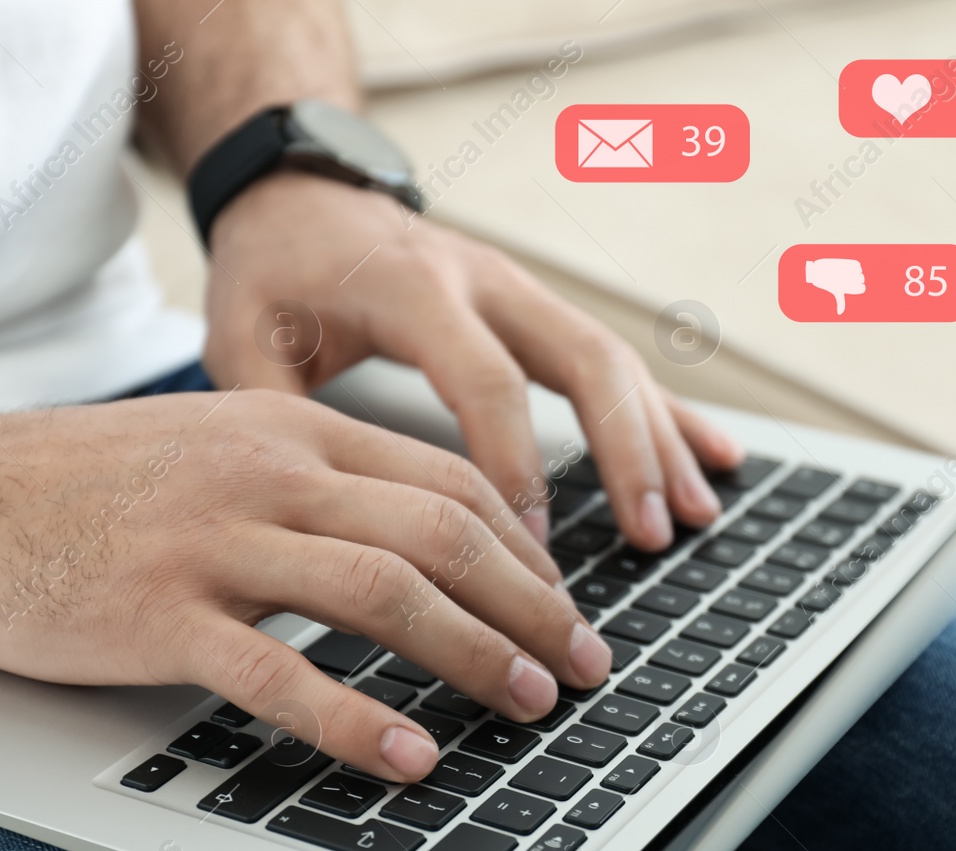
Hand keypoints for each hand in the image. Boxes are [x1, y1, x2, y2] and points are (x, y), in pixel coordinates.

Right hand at [0, 390, 611, 780]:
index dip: (525, 548)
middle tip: (581, 663)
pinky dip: (357, 719)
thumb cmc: (78, 481)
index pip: (445, 481)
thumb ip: (305, 479)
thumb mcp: (211, 446)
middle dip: (531, 604)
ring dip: (475, 652)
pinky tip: (408, 757)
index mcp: (289, 428)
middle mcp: (266, 471)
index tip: (559, 601)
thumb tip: (404, 539)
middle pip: (441, 533)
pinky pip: (280, 671)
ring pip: (384, 592)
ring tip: (530, 703)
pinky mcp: (159, 613)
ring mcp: (213, 539)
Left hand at [201, 172, 744, 549]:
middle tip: (649, 537)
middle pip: (585, 359)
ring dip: (659, 440)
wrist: (301, 192)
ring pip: (615, 359)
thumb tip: (318, 523)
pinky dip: (666, 414)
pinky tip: (714, 460)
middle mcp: (485, 280)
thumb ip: (277, 419)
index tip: (533, 554)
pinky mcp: (537, 308)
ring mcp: (521, 290)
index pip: (487, 383)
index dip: (517, 471)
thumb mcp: (242, 336)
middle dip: (626, 453)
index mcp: (414, 288)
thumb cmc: (271, 269)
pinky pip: (616, 359)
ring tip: (693, 518)